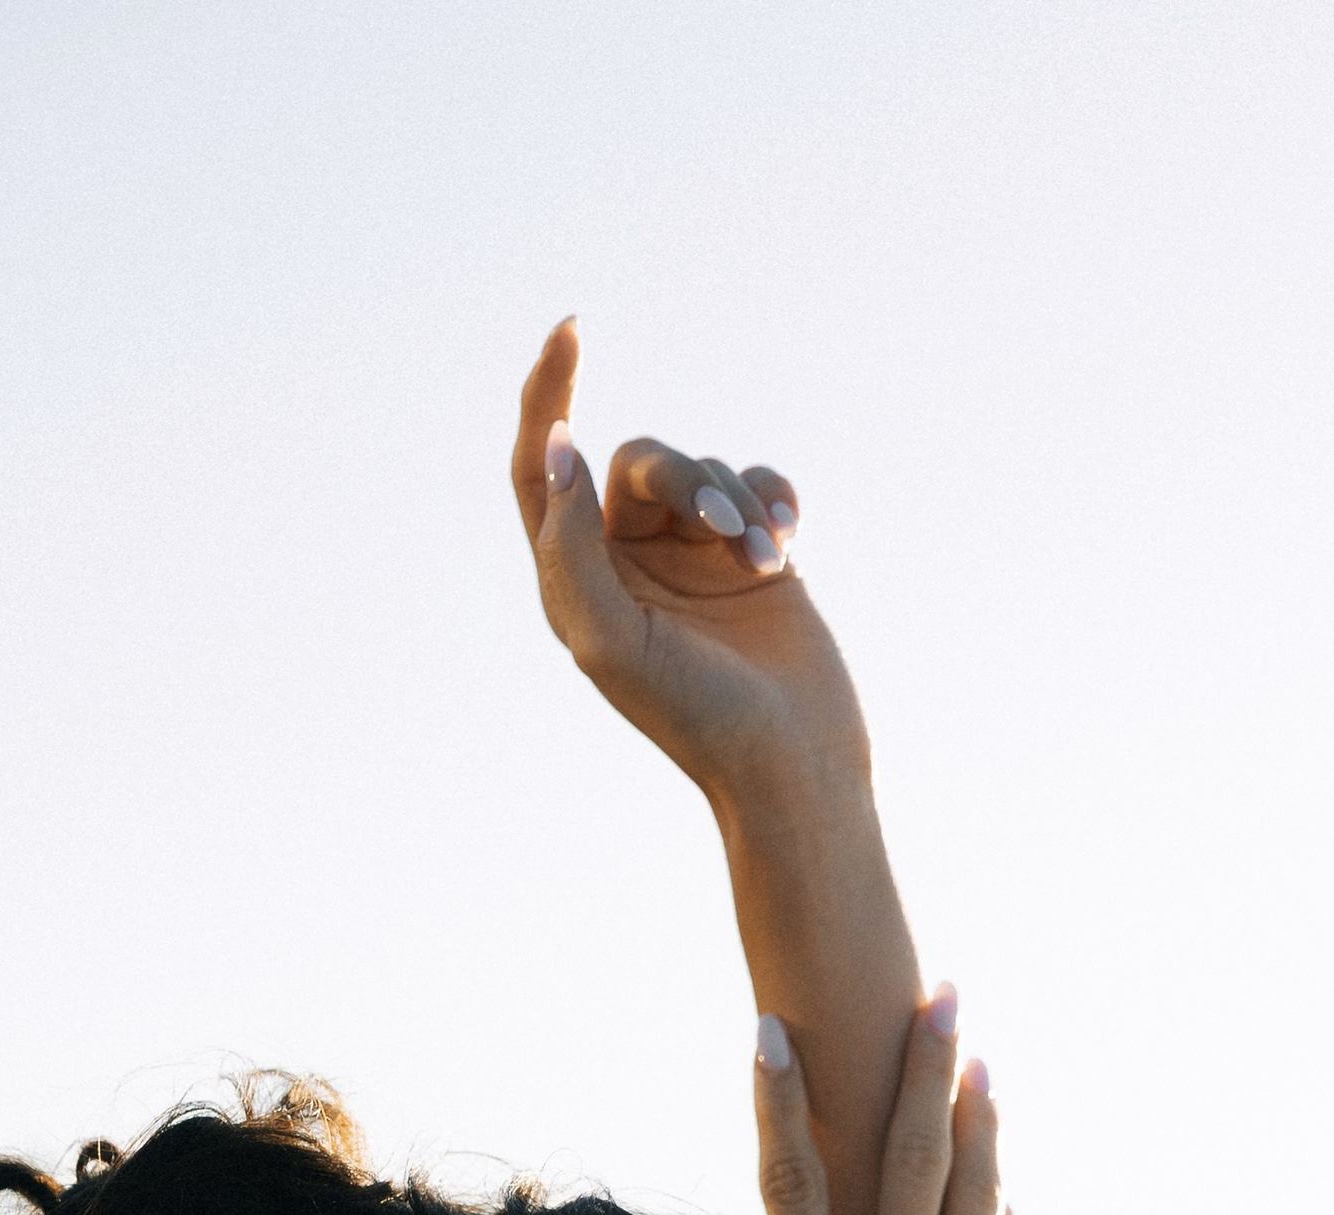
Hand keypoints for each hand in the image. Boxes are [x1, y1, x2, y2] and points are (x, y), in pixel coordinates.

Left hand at [511, 322, 871, 809]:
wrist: (792, 763)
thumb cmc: (697, 716)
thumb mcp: (611, 638)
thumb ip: (573, 547)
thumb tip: (560, 449)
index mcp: (577, 581)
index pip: (542, 468)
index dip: (547, 396)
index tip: (572, 332)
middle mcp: (629, 561)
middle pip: (641, 463)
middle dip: (687, 482)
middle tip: (725, 531)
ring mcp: (694, 555)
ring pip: (705, 470)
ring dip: (740, 503)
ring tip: (768, 564)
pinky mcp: (755, 553)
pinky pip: (758, 482)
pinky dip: (775, 500)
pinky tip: (788, 541)